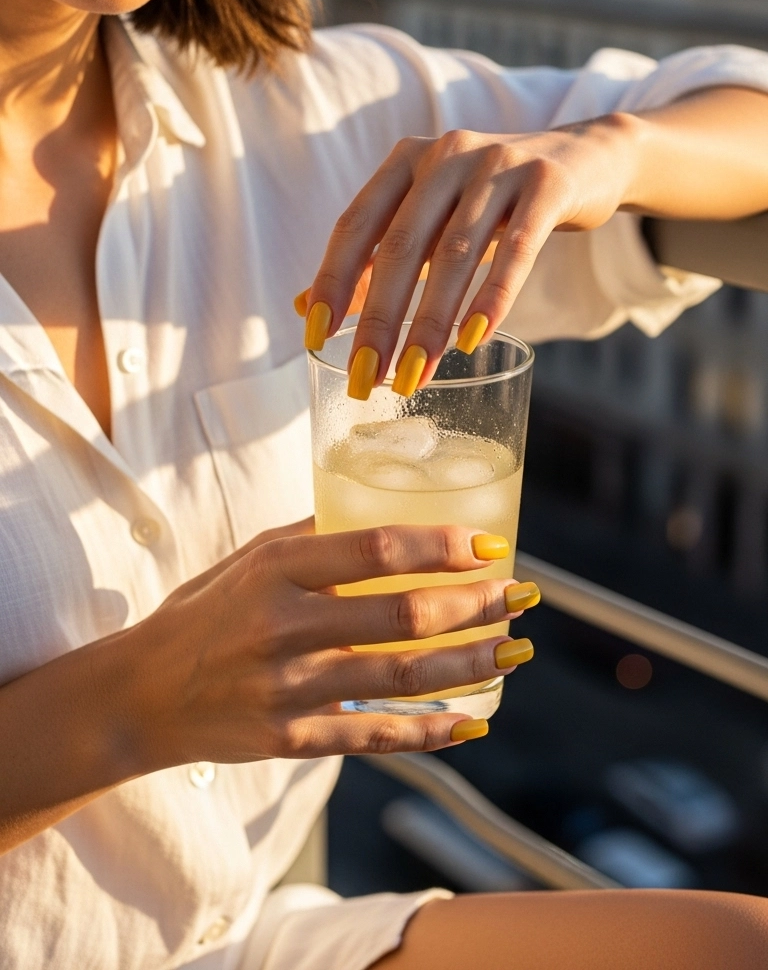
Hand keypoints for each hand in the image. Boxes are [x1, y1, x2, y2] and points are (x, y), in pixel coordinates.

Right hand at [125, 520, 537, 764]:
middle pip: (403, 615)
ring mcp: (289, 688)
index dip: (443, 545)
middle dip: (475, 605)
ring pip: (401, 677)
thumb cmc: (204, 614)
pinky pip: (374, 737)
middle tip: (521, 596)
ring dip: (470, 664)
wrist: (141, 696)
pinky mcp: (291, 740)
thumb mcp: (248, 558)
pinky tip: (471, 721)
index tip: (490, 544)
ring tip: (515, 651)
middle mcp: (285, 626)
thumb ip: (312, 537)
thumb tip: (386, 514)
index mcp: (278, 569)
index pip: (377, 548)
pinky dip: (429, 731)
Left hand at [301, 115, 640, 394]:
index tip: (315, 337)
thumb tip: (306, 306)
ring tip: (414, 376)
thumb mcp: (431, 217)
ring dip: (430, 323)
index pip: (355, 224)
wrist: (584, 158)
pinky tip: (471, 340)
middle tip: (365, 378)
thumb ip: (374, 257)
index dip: (332, 280)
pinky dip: (490, 298)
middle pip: (400, 246)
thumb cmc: (492, 199)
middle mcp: (446, 155)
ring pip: (454, 254)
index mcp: (406, 160)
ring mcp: (498, 166)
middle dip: (379, 319)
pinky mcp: (546, 186)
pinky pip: (515, 249)